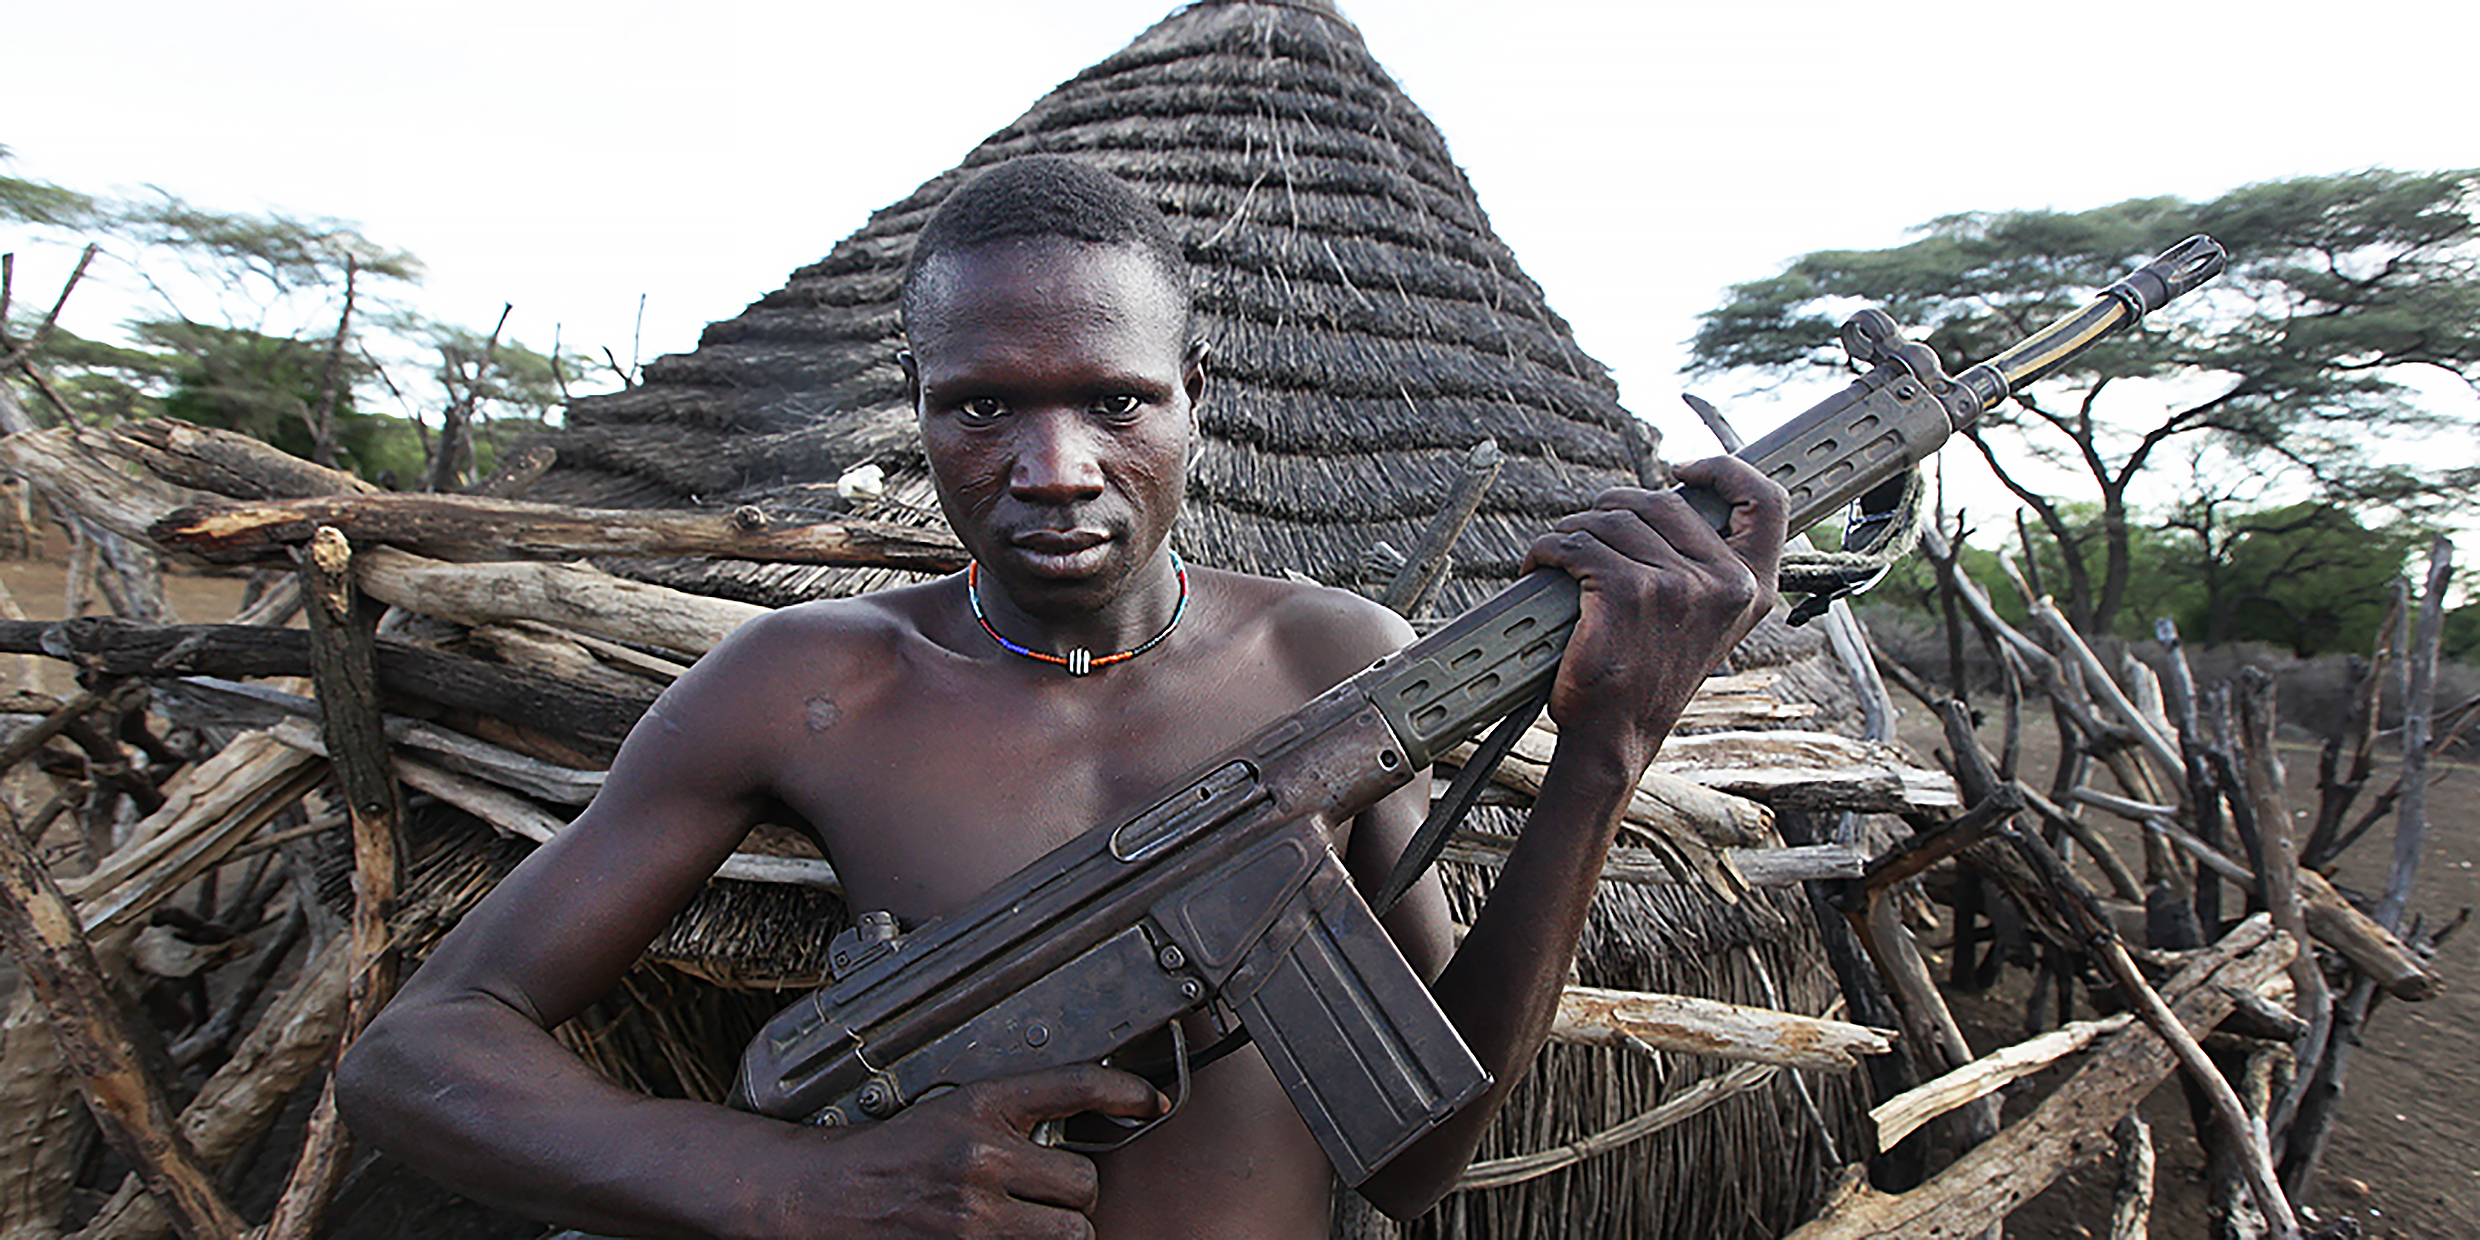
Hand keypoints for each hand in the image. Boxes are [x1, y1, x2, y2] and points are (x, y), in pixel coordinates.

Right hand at [765, 1064, 1165, 1239]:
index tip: (1151, 1100)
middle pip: (1083, 1183)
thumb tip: (1078, 1130)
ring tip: (1024, 1221)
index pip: (1076, 1085)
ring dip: (1057, 1231)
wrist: (822, 1196)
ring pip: (1070, 1233)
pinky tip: (1008, 1236)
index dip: (1125, 1091)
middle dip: (1070, 1193)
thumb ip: (1012, 1117)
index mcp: (979, 1106)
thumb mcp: (950, 1112)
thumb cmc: (887, 1154)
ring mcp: (976, 1214)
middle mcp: (982, 1156)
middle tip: (1040, 1192)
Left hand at [1520, 457, 1785, 767]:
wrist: (1617, 736)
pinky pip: (1574, 545)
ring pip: (1609, 520)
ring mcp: (1676, 586)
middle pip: (1660, 501)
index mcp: (1753, 587)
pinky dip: (1546, 551)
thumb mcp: (1703, 621)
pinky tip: (1540, 567)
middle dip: (1613, 510)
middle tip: (1589, 536)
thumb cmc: (1650, 676)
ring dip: (1572, 533)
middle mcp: (1723, 583)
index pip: (1766, 501)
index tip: (1685, 467)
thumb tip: (1664, 505)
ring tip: (1561, 558)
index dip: (1726, 470)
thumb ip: (1703, 566)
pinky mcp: (1626, 593)